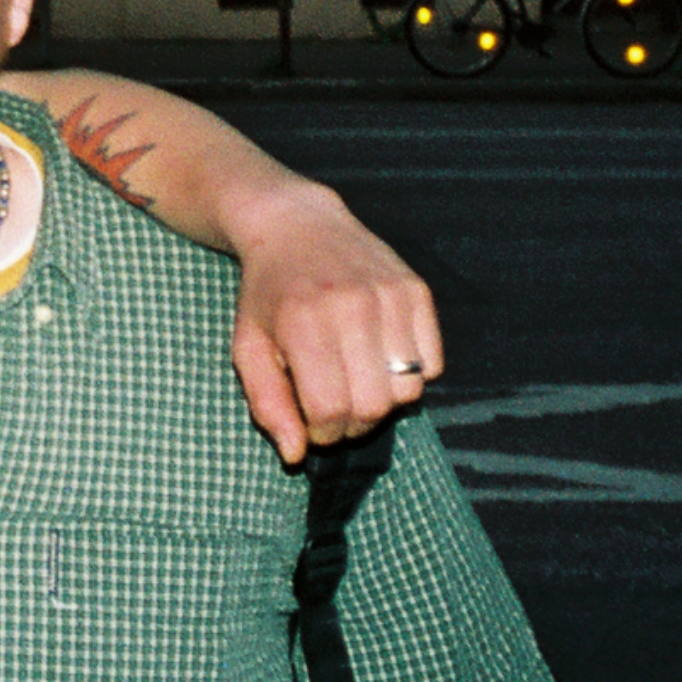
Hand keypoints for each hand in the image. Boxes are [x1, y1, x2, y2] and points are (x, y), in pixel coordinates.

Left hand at [222, 179, 442, 462]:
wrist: (296, 225)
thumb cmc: (267, 296)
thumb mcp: (248, 348)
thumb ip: (267, 405)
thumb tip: (296, 456)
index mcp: (302, 324)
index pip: (331, 411)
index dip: (322, 434)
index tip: (313, 425)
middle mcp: (352, 307)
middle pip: (374, 407)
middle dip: (354, 423)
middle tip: (335, 406)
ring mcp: (390, 296)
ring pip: (409, 390)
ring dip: (384, 400)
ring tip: (357, 380)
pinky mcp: (417, 290)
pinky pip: (433, 364)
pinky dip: (411, 373)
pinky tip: (379, 355)